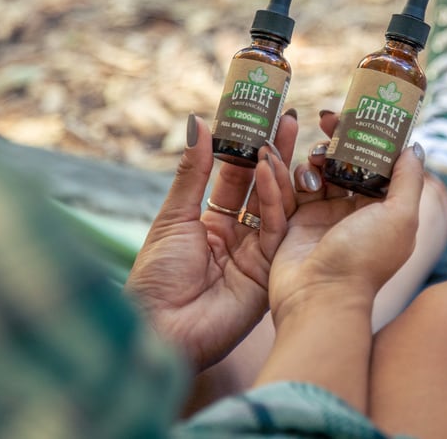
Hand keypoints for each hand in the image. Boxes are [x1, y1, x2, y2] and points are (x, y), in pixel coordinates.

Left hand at [125, 113, 297, 370]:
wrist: (160, 329)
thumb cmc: (156, 277)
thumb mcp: (173, 217)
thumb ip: (194, 172)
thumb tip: (198, 123)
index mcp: (211, 225)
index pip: (236, 178)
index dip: (247, 148)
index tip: (260, 118)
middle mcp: (238, 237)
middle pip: (262, 187)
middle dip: (276, 152)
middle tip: (290, 118)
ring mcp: (256, 254)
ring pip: (276, 204)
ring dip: (282, 168)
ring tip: (288, 133)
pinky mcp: (269, 270)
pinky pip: (276, 228)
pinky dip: (276, 198)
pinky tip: (273, 170)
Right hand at [264, 111, 425, 322]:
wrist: (318, 297)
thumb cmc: (364, 260)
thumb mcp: (401, 216)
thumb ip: (409, 179)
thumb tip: (414, 146)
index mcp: (384, 210)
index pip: (377, 163)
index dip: (368, 136)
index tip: (356, 114)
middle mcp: (355, 212)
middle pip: (345, 162)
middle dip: (337, 139)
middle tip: (327, 120)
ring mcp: (323, 217)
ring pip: (318, 171)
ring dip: (315, 157)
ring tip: (314, 162)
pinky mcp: (294, 223)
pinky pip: (291, 188)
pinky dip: (288, 174)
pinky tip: (284, 168)